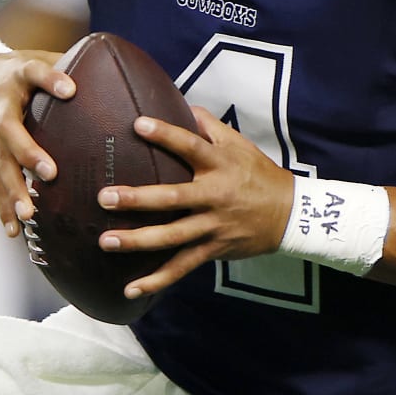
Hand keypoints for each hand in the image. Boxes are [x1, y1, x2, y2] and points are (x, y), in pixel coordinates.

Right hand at [0, 49, 75, 237]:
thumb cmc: (17, 71)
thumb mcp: (38, 58)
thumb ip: (69, 67)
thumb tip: (118, 74)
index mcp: (18, 75)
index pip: (34, 73)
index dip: (50, 80)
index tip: (70, 89)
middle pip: (9, 128)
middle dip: (29, 151)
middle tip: (50, 172)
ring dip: (13, 190)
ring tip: (30, 214)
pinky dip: (3, 207)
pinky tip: (15, 230)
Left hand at [97, 107, 294, 299]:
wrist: (291, 214)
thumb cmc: (259, 174)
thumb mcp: (240, 145)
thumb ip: (210, 127)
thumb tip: (184, 105)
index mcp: (219, 165)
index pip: (190, 146)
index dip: (166, 135)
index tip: (138, 125)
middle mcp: (214, 196)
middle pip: (173, 198)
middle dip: (138, 199)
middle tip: (105, 197)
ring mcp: (212, 226)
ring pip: (172, 236)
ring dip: (137, 240)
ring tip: (105, 241)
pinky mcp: (213, 249)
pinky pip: (182, 267)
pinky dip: (157, 280)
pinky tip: (131, 289)